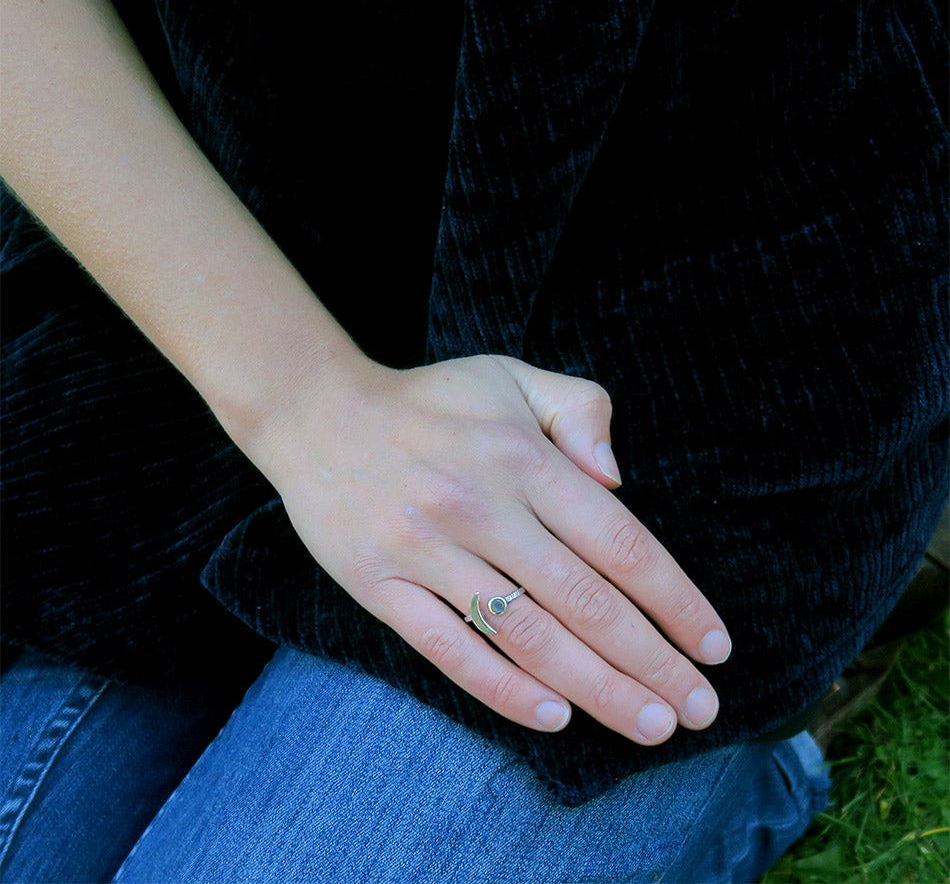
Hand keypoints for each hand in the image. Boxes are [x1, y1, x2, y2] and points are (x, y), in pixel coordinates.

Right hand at [258, 353, 730, 743]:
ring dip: (598, 688)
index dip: (675, 600)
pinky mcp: (379, 585)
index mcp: (521, 456)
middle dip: (653, 662)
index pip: (620, 542)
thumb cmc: (430, 400)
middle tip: (699, 708)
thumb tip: (619, 481)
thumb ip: (580, 411)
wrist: (317, 414)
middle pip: (585, 602)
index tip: (712, 645)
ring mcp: (426, 550)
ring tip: (651, 725)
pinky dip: (504, 690)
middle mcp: (480, 505)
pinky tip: (555, 718)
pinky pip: (449, 648)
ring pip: (528, 636)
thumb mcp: (511, 375)